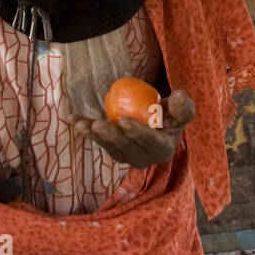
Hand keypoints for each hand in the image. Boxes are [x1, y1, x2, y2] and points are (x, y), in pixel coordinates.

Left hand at [67, 89, 195, 169]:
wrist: (158, 120)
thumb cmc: (172, 114)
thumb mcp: (182, 109)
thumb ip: (183, 106)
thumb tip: (178, 96)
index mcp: (162, 150)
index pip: (150, 142)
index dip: (137, 133)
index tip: (125, 121)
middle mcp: (143, 158)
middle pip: (125, 148)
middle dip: (111, 137)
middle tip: (99, 124)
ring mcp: (125, 154)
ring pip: (108, 146)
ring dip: (94, 135)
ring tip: (81, 124)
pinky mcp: (112, 148)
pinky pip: (98, 139)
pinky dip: (85, 128)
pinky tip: (71, 118)